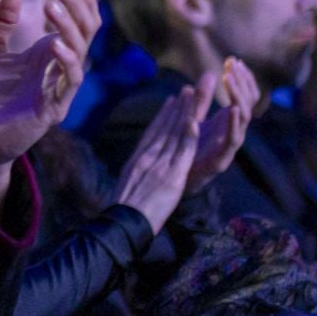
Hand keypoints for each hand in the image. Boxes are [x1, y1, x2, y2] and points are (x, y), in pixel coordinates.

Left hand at [0, 0, 100, 202]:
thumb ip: (1, 22)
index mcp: (47, 53)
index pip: (78, 19)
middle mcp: (59, 68)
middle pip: (87, 29)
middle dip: (76, 4)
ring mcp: (59, 89)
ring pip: (82, 51)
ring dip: (69, 25)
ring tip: (51, 5)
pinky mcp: (53, 109)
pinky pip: (68, 81)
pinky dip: (65, 59)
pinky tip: (53, 43)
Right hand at [110, 84, 203, 233]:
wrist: (122, 224)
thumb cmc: (119, 214)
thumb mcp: (123, 188)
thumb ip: (132, 176)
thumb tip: (132, 174)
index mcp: (135, 161)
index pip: (151, 133)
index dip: (162, 116)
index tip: (170, 102)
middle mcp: (147, 159)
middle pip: (164, 129)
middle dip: (176, 108)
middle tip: (186, 91)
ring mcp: (159, 166)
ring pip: (175, 136)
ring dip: (185, 114)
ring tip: (193, 97)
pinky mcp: (171, 177)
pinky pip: (183, 153)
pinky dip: (190, 136)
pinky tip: (196, 122)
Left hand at [187, 57, 256, 191]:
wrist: (171, 182)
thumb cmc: (185, 150)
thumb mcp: (193, 119)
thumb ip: (201, 99)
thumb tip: (208, 73)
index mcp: (228, 122)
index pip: (245, 95)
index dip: (242, 78)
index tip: (234, 60)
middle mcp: (233, 132)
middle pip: (248, 102)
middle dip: (242, 82)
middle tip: (233, 64)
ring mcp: (229, 146)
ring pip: (244, 118)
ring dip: (239, 96)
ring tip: (231, 79)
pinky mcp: (221, 160)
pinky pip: (233, 140)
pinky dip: (234, 124)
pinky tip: (233, 108)